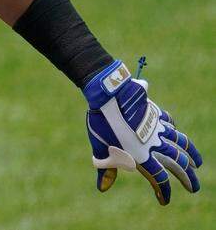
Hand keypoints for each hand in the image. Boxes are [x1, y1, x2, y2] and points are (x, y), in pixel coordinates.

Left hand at [83, 59, 202, 204]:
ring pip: (181, 143)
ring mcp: (157, 128)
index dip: (162, 190)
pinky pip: (169, 123)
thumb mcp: (100, 149)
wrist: (108, 96)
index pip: (158, 178)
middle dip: (187, 177)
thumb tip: (102, 188)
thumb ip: (106, 169)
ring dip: (191, 154)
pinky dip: (174, 129)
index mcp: (141, 155)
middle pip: (178, 162)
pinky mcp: (155, 113)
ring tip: (198, 163)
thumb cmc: (101, 124)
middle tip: (193, 188)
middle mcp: (154, 143)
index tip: (165, 200)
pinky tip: (175, 131)